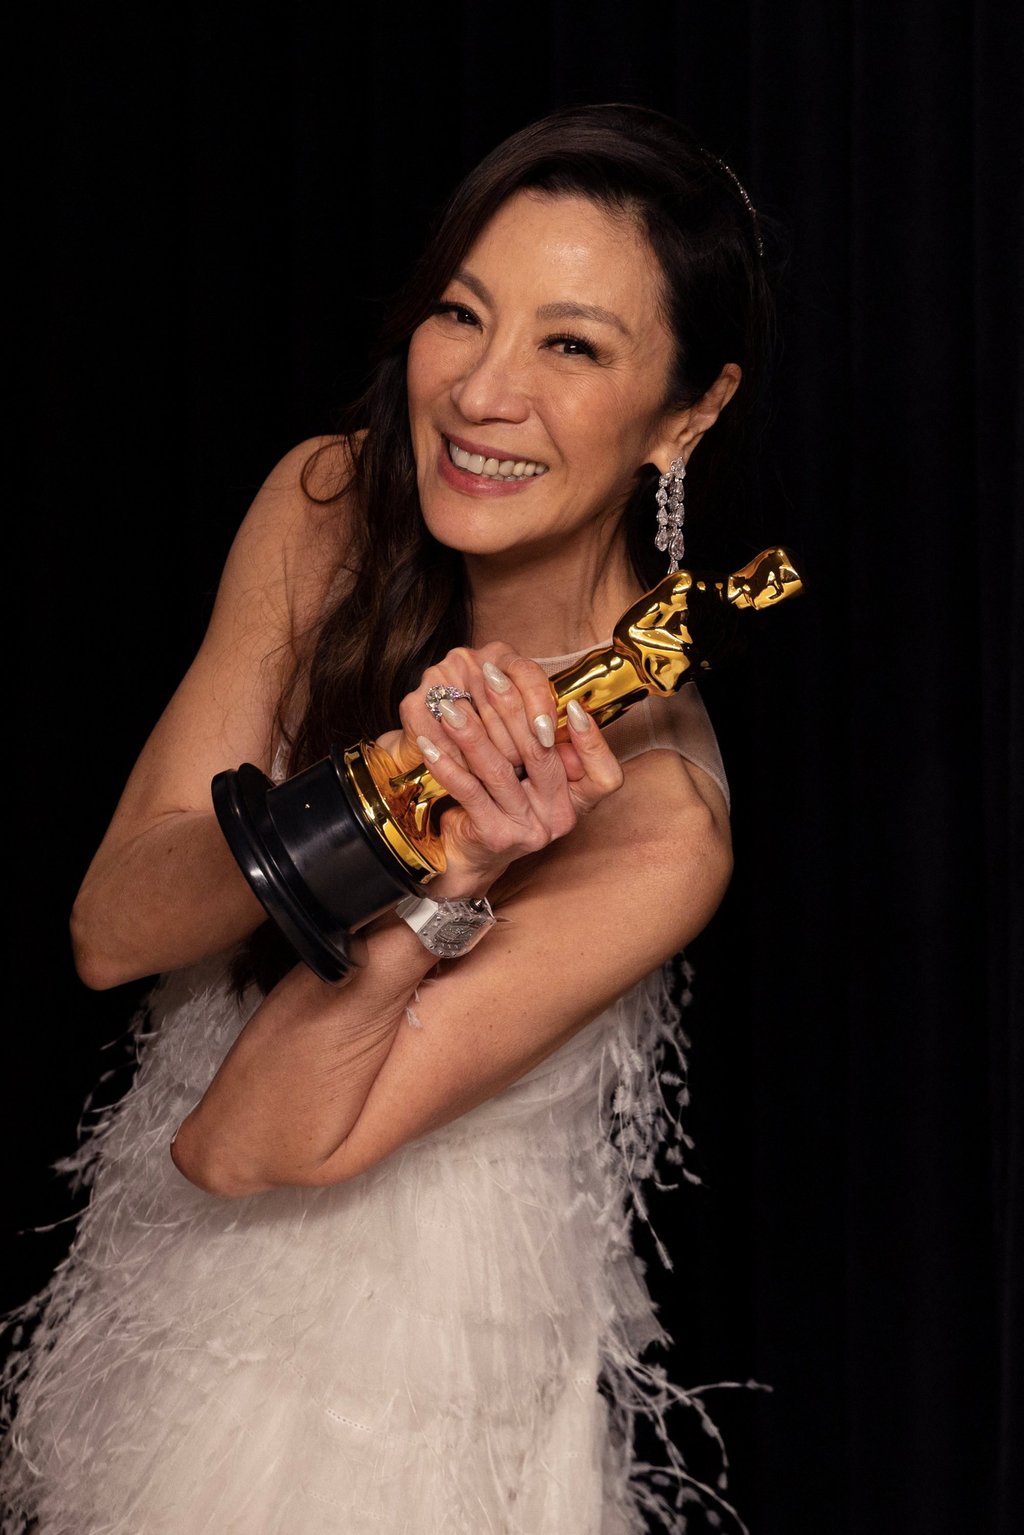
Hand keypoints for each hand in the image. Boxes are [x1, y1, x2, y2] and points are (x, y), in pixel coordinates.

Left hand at [378, 644, 623, 895]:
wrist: (468, 854)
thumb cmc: (501, 800)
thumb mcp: (530, 771)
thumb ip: (543, 742)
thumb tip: (536, 693)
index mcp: (577, 799)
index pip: (605, 775)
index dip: (594, 742)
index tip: (572, 707)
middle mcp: (559, 817)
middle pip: (541, 756)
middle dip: (513, 709)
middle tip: (490, 676)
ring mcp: (529, 829)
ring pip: (500, 770)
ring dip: (471, 733)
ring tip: (450, 706)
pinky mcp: (495, 836)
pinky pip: (469, 791)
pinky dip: (448, 764)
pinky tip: (430, 742)